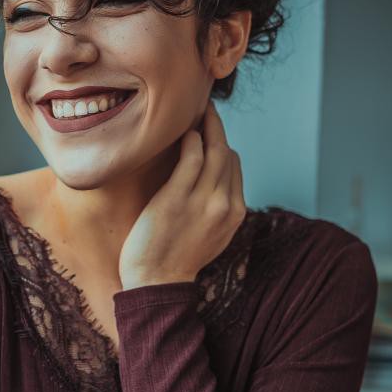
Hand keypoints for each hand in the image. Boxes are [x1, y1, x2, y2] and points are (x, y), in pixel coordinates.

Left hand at [118, 100, 247, 288]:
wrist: (156, 283)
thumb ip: (216, 208)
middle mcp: (225, 205)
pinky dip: (191, 140)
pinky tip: (184, 132)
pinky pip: (192, 156)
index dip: (223, 146)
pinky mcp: (178, 197)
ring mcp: (204, 200)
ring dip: (207, 126)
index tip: (210, 132)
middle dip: (218, 128)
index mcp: (235, 214)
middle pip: (227, 153)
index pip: (235, 167)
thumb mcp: (209, 235)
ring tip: (196, 111)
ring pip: (214, 150)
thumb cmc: (175, 258)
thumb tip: (210, 182)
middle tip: (206, 108)